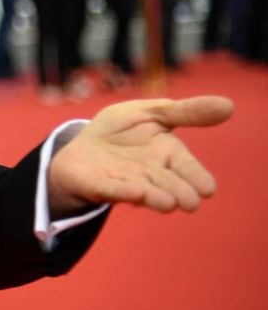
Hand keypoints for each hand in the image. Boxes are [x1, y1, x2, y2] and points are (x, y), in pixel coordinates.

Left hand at [47, 96, 232, 215]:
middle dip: (179, 191)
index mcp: (166, 153)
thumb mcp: (151, 112)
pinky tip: (135, 193)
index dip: (196, 176)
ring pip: (144, 190)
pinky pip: (112, 189)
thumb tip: (230, 105)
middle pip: (167, 183)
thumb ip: (185, 111)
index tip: (208, 189)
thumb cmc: (122, 130)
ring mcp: (126, 181)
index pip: (186, 166)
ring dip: (155, 197)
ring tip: (169, 204)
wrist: (80, 145)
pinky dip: (122, 192)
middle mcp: (150, 173)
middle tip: (191, 203)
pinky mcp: (101, 185)